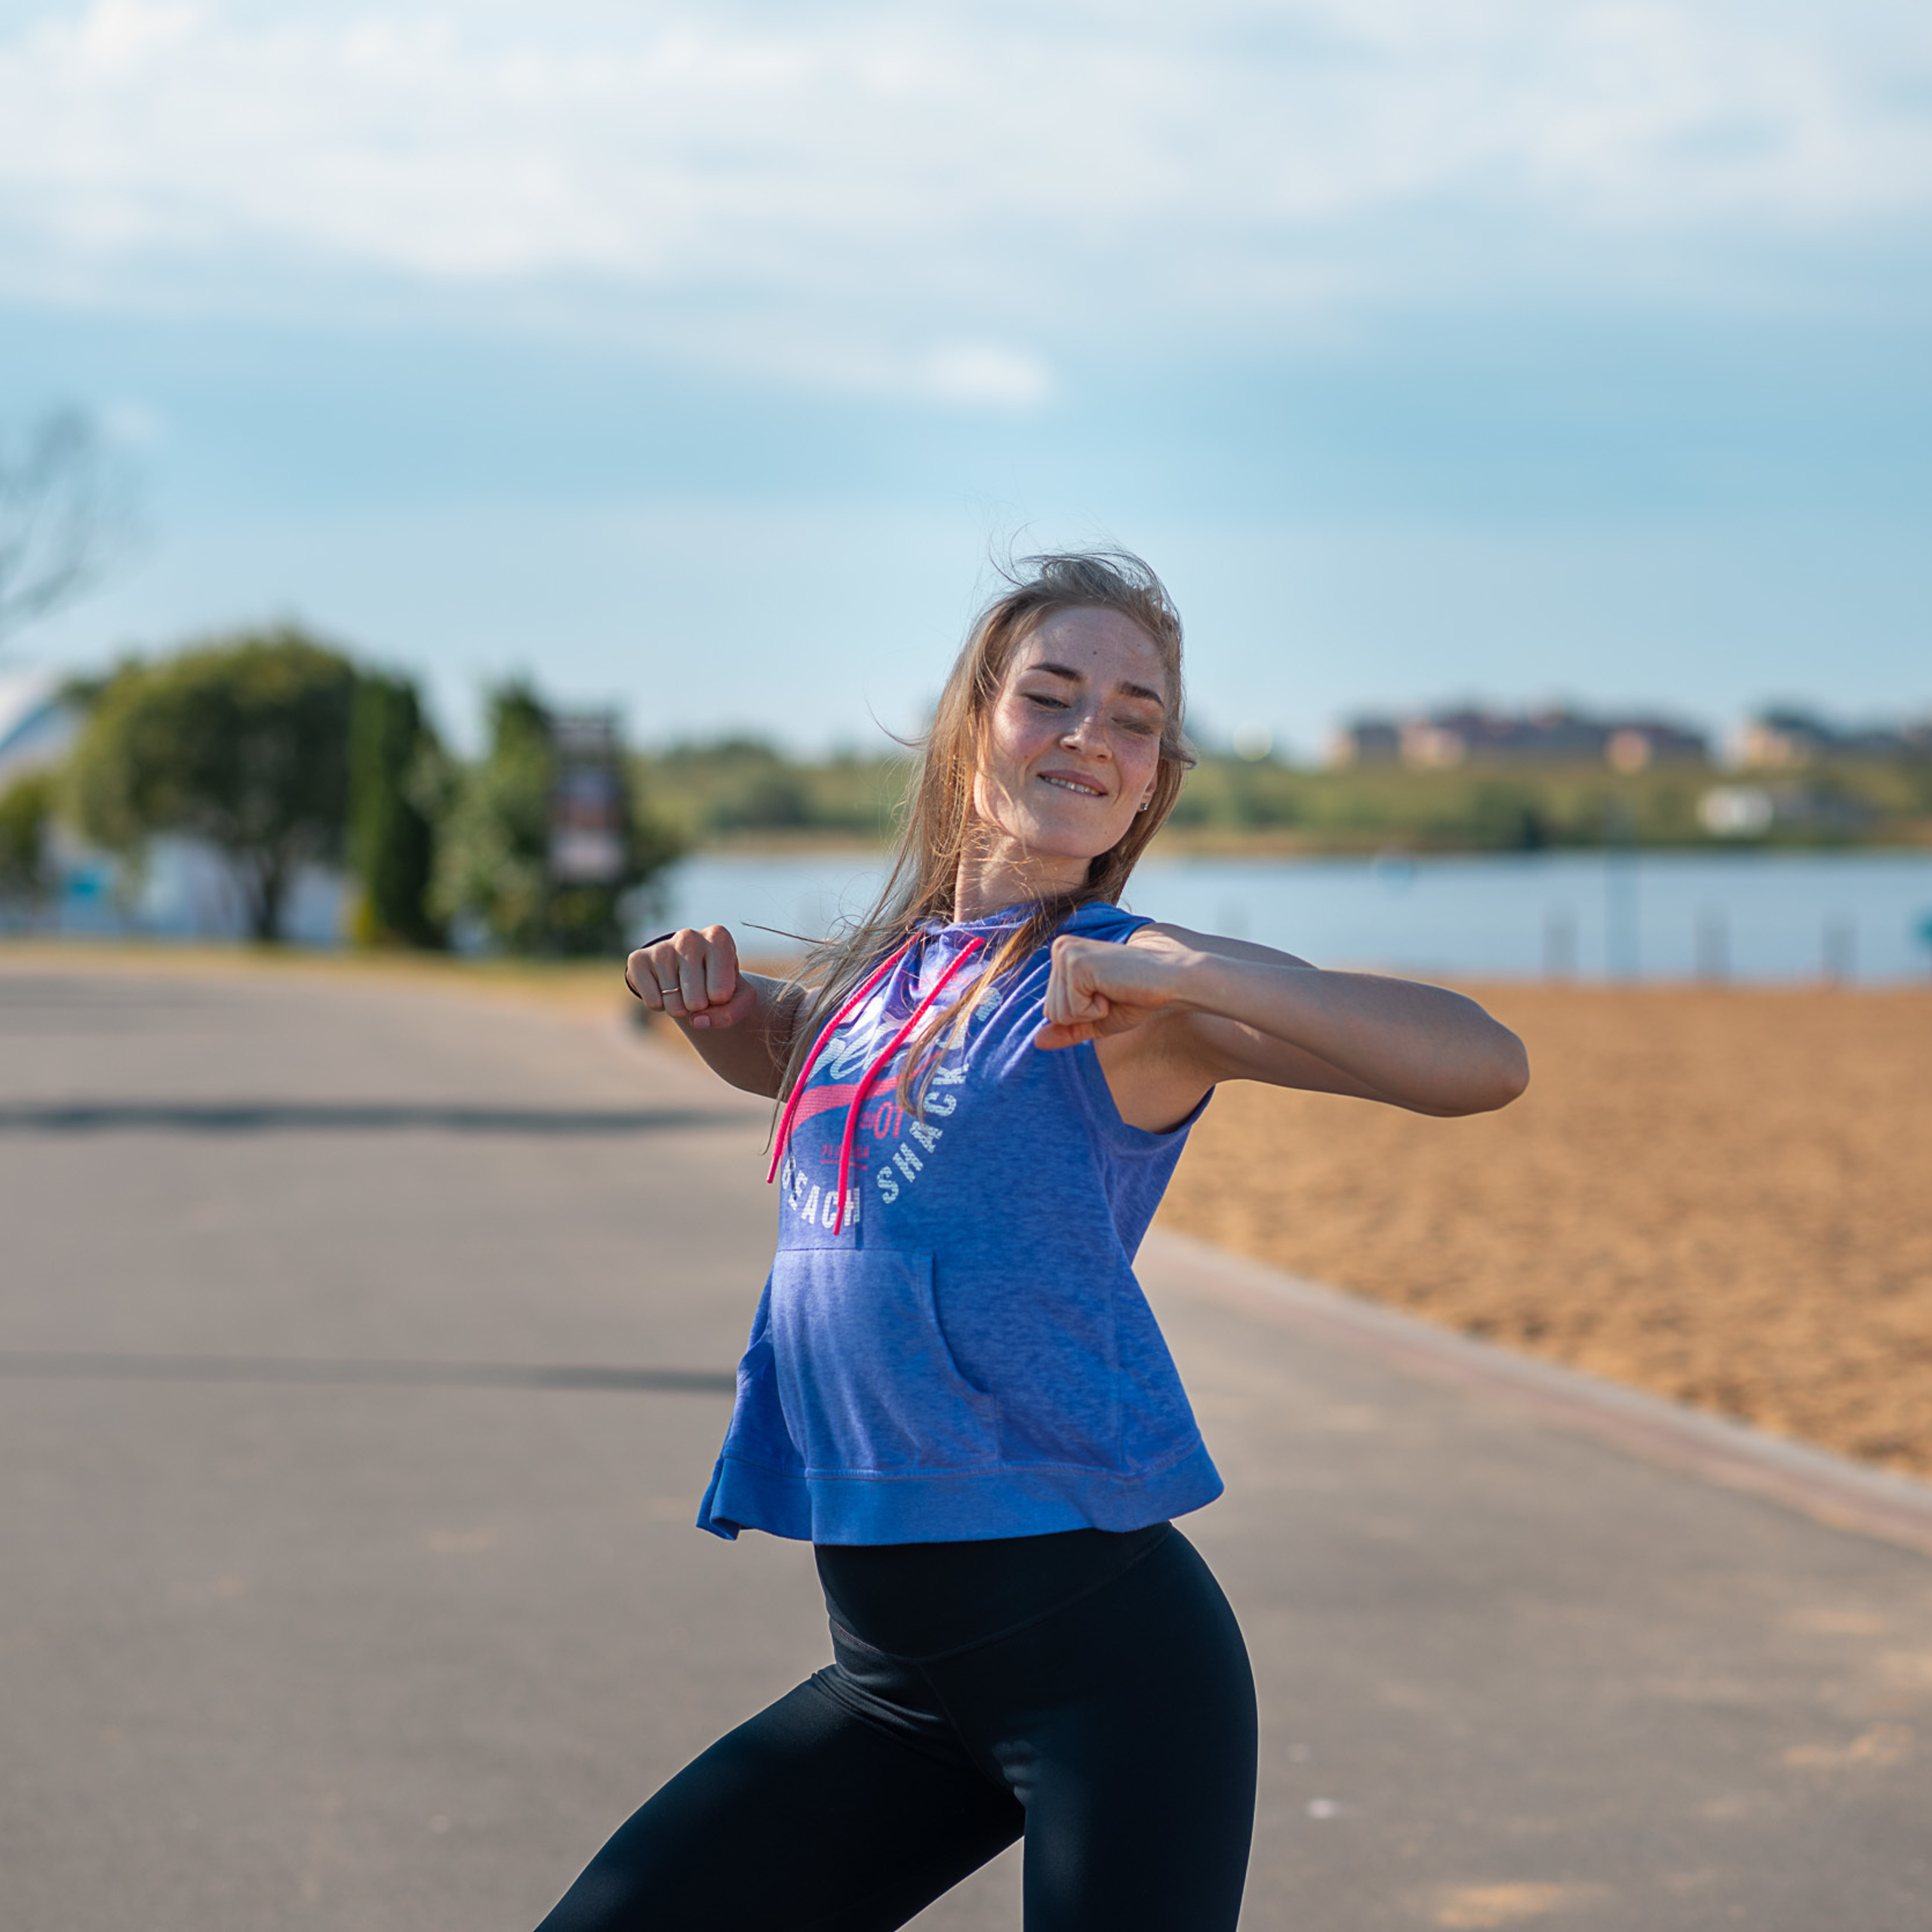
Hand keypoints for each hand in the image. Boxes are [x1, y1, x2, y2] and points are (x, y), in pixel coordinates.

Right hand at [625, 926, 757, 1030]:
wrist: (690, 972)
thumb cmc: (719, 983)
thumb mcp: (740, 997)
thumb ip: (732, 1012)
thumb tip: (697, 1020)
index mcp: (718, 938)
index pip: (721, 993)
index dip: (721, 1000)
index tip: (719, 985)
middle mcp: (689, 937)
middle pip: (696, 1001)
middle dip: (699, 1006)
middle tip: (699, 990)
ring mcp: (662, 946)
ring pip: (673, 1004)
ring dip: (680, 1008)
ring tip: (683, 989)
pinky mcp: (638, 959)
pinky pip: (653, 1003)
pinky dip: (661, 1005)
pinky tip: (665, 987)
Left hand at [1034, 932, 1195, 1049]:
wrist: (1168, 983)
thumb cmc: (1136, 997)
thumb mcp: (1096, 1019)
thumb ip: (1067, 1029)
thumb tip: (1037, 1043)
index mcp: (1062, 955)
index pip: (1050, 1010)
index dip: (1081, 1015)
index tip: (1106, 995)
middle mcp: (1059, 948)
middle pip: (1051, 1011)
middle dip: (1084, 1015)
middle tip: (1111, 993)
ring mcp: (1066, 953)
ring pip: (1058, 1013)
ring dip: (1090, 1012)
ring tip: (1112, 990)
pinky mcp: (1075, 963)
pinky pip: (1072, 1010)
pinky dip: (1095, 1010)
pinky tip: (1112, 990)